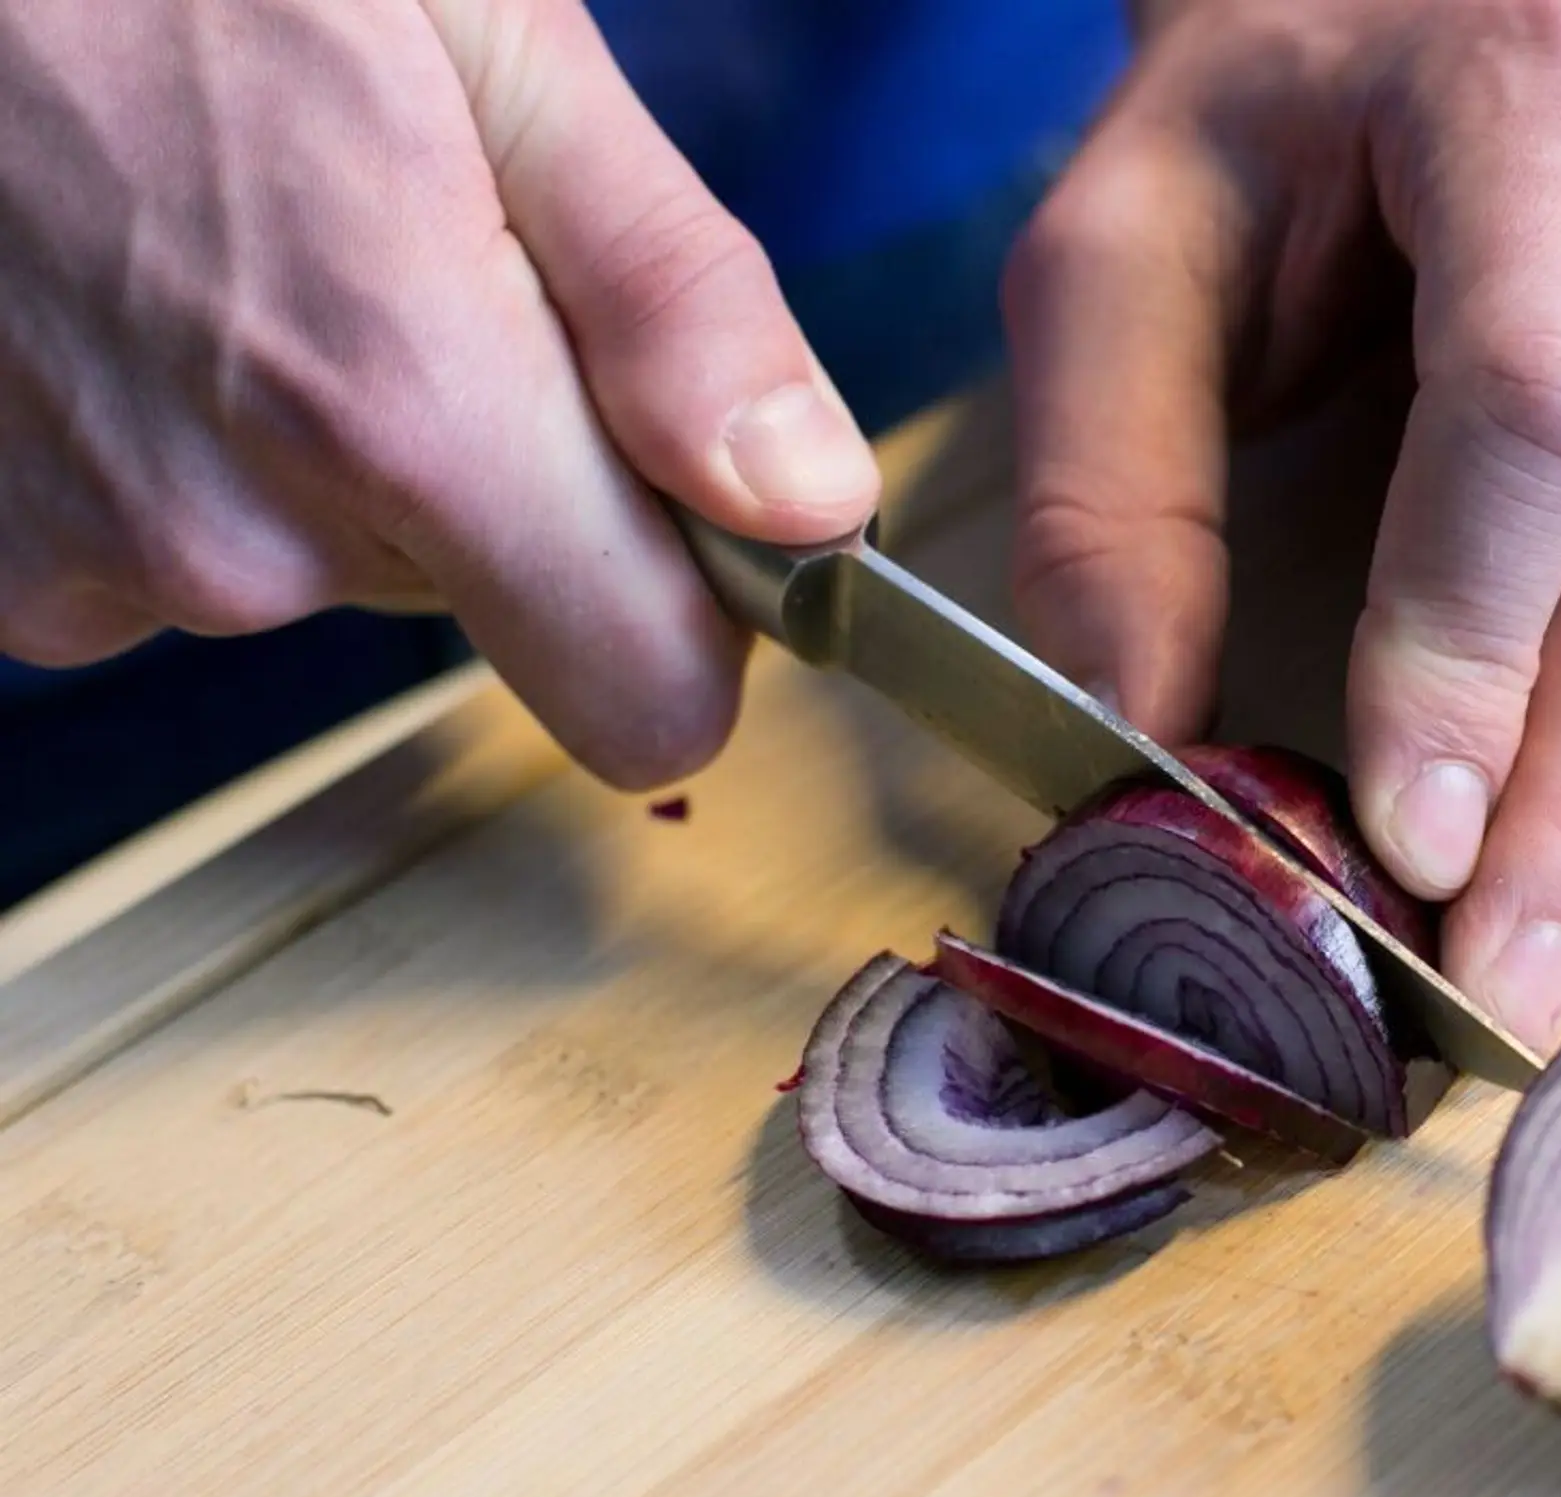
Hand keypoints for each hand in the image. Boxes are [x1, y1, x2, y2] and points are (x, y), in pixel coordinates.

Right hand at [0, 0, 878, 786]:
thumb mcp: (497, 51)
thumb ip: (675, 303)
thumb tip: (813, 507)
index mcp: (404, 412)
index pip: (649, 701)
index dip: (693, 615)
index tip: (674, 497)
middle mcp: (243, 540)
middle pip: (495, 608)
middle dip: (494, 466)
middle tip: (401, 262)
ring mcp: (101, 564)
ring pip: (335, 567)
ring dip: (335, 444)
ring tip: (250, 251)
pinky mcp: (3, 566)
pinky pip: (183, 554)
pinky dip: (195, 453)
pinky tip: (148, 301)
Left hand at [1003, 0, 1560, 1048]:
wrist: (1400, 10)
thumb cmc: (1257, 140)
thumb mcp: (1114, 264)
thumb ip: (1111, 497)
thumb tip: (1148, 753)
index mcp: (1535, 85)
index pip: (1543, 413)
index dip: (1475, 650)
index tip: (1403, 847)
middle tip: (1492, 988)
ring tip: (1539, 905)